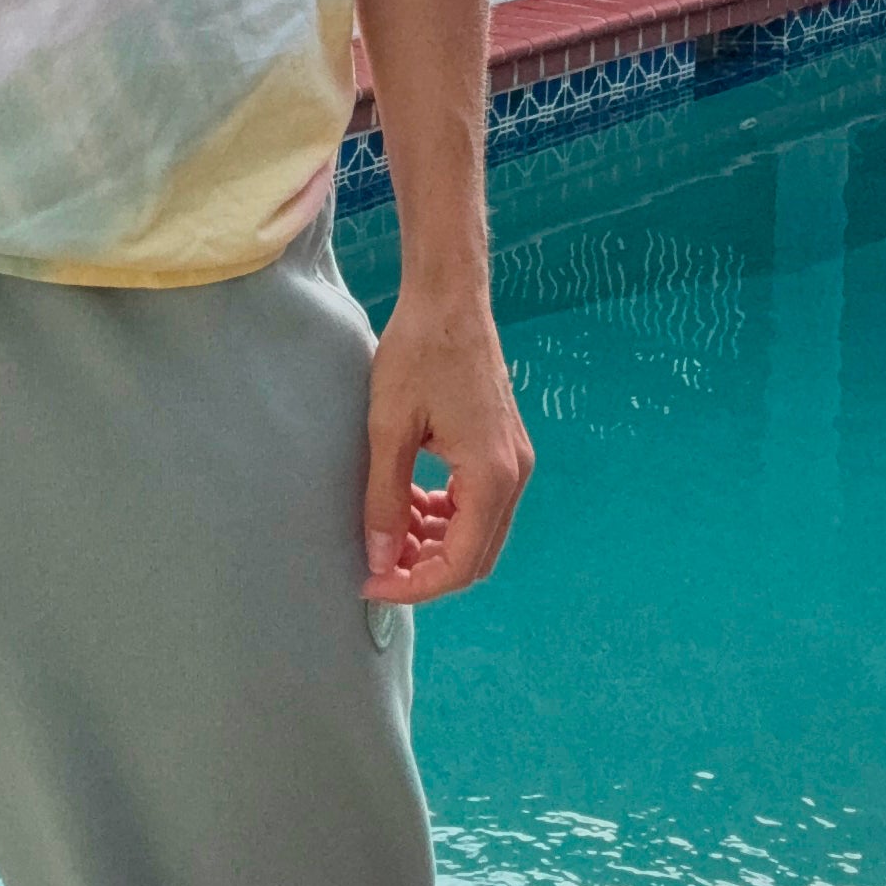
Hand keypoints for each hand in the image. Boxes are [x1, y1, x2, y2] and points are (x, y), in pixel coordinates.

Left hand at [362, 279, 533, 602]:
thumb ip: (385, 501)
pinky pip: (478, 503)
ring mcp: (513, 460)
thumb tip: (380, 562)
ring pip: (477, 533)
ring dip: (434, 544)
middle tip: (376, 567)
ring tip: (386, 534)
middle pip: (475, 557)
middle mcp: (514, 475)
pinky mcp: (503, 448)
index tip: (371, 584)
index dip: (414, 586)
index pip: (459, 564)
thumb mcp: (389, 430)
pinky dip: (445, 516)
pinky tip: (410, 504)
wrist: (448, 299)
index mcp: (491, 476)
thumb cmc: (418, 353)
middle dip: (425, 572)